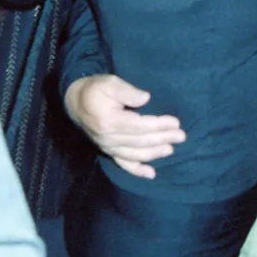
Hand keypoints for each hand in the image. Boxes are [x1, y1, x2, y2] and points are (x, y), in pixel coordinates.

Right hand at [64, 74, 185, 178]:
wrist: (75, 102)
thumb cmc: (95, 90)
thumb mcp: (110, 83)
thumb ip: (127, 91)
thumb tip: (145, 99)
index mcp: (109, 121)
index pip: (140, 126)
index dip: (159, 125)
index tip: (175, 122)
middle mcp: (108, 138)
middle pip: (140, 141)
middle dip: (163, 139)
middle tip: (181, 136)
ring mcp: (107, 147)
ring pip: (135, 155)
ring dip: (155, 154)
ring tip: (171, 149)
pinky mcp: (107, 151)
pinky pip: (123, 164)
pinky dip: (137, 171)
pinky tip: (151, 174)